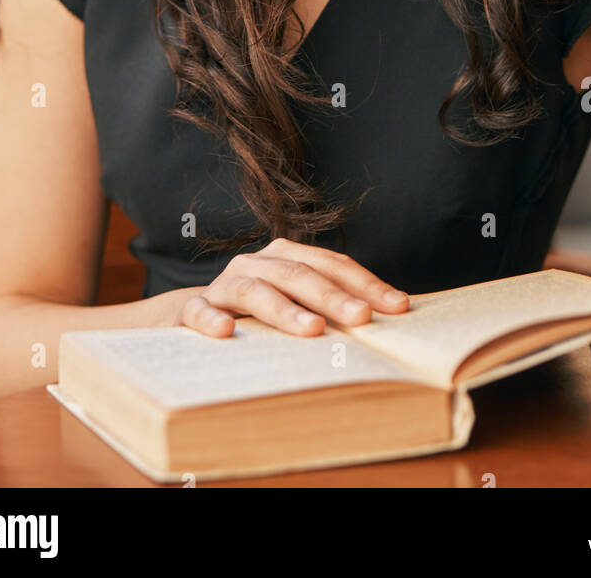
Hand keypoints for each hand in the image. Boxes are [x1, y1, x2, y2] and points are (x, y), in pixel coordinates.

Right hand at [172, 238, 408, 337]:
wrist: (192, 317)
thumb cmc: (259, 314)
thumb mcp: (296, 306)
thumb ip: (331, 309)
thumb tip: (389, 321)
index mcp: (287, 257)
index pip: (332, 265)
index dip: (366, 284)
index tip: (398, 306)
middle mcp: (257, 264)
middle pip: (299, 275)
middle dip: (334, 297)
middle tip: (363, 318)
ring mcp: (224, 285)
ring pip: (256, 291)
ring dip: (286, 310)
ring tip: (313, 330)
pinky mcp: (193, 309)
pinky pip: (199, 311)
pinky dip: (211, 319)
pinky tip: (227, 332)